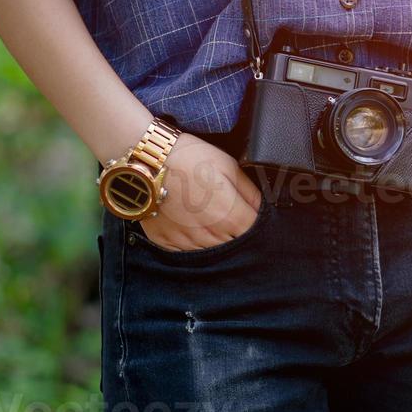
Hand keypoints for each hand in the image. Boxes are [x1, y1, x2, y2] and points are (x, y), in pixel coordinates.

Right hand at [139, 134, 262, 251]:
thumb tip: (264, 208)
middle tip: (229, 215)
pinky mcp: (167, 243)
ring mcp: (187, 242)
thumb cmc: (188, 159)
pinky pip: (188, 252)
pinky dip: (193, 242)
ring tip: (207, 218)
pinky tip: (191, 226)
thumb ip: (251, 192)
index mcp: (230, 217)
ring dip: (216, 239)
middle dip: (238, 233)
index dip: (257, 225)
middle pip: (235, 246)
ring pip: (213, 252)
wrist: (147, 161)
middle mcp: (211, 236)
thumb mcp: (229, 166)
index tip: (252, 216)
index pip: (256, 234)